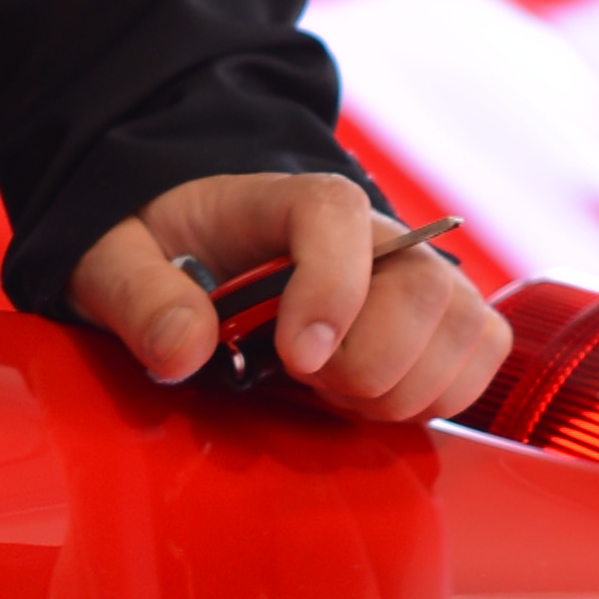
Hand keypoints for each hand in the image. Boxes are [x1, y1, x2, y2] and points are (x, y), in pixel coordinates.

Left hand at [71, 170, 506, 427]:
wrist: (208, 246)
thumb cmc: (166, 249)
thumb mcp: (118, 260)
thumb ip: (141, 298)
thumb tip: (182, 353)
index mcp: (287, 201)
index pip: (337, 216)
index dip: (332, 290)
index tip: (297, 359)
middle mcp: (373, 232)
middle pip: (421, 288)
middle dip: (365, 362)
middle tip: (302, 376)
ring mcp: (418, 273)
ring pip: (462, 329)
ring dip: (399, 387)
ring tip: (332, 387)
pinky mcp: (445, 317)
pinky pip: (481, 356)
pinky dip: (435, 396)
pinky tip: (372, 397)